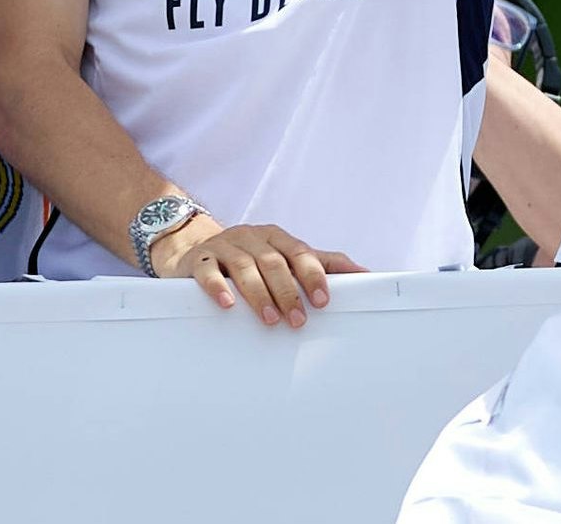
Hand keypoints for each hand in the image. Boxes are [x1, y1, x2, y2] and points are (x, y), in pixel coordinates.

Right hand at [149, 214, 361, 328]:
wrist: (195, 250)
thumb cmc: (251, 259)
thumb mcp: (285, 257)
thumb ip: (322, 264)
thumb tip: (365, 273)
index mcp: (276, 238)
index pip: (299, 253)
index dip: (312, 275)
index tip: (323, 301)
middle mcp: (251, 238)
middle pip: (273, 262)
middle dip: (288, 292)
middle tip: (298, 321)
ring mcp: (224, 247)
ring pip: (244, 267)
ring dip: (259, 294)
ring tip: (270, 320)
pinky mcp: (198, 261)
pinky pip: (207, 271)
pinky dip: (218, 287)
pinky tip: (228, 304)